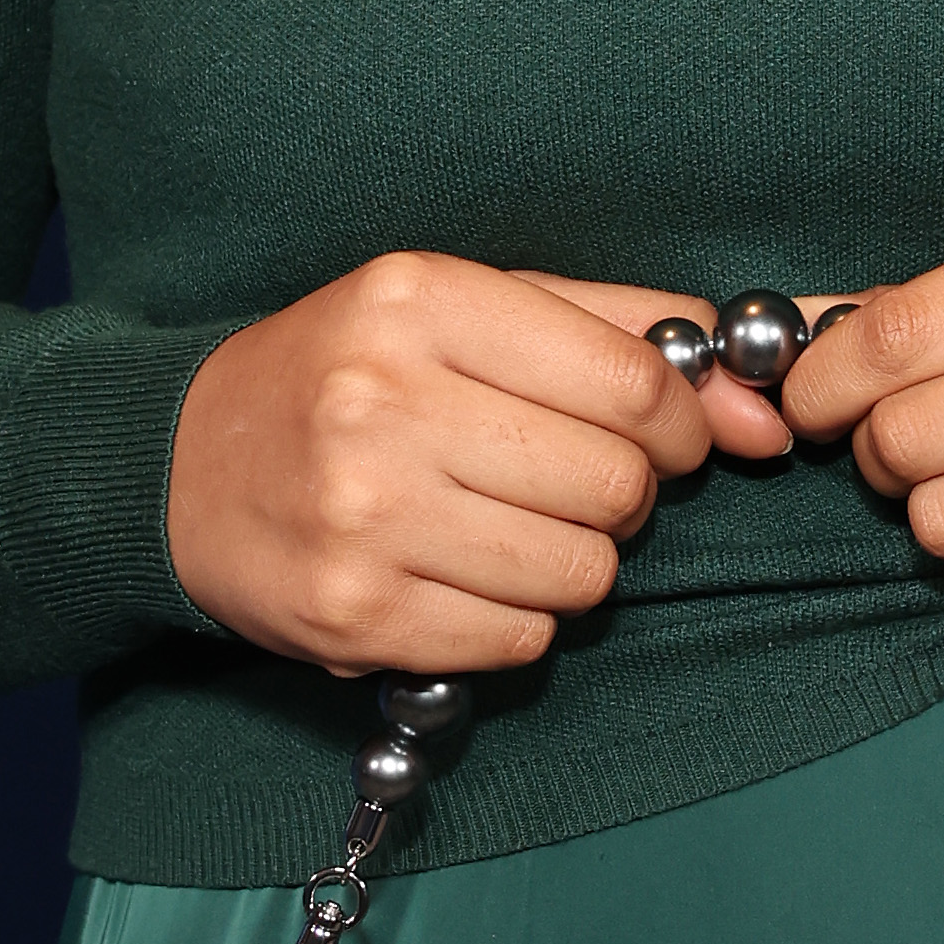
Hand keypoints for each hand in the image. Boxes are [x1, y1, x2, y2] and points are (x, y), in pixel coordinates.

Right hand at [166, 257, 715, 675]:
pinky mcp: (354, 615)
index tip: (666, 437)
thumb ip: (624, 334)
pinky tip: (460, 576)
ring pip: (580, 573)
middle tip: (567, 481)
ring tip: (508, 528)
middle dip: (622, 493)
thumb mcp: (467, 306)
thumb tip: (764, 413)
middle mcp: (386, 403)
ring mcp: (365, 517)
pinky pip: (519, 643)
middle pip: (614, 483)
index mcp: (421, 300)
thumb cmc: (348, 373)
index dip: (680, 424)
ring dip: (572, 561)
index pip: (631, 383)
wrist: (179, 466)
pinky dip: (515, 620)